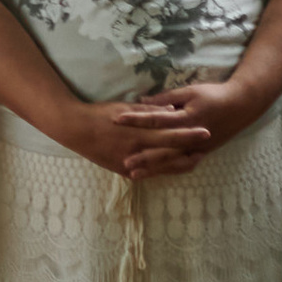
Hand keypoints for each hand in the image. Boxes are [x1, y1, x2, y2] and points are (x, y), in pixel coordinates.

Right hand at [62, 95, 215, 181]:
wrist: (74, 130)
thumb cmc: (100, 114)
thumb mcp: (125, 109)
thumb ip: (150, 112)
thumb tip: (172, 111)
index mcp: (138, 135)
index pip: (171, 136)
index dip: (190, 135)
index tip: (206, 132)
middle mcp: (137, 154)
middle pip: (171, 157)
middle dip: (190, 153)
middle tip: (205, 150)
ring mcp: (131, 166)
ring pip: (162, 168)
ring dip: (179, 164)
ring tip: (193, 158)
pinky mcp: (124, 172)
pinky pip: (149, 172)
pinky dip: (162, 168)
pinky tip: (172, 164)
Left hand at [123, 74, 261, 170]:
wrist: (241, 106)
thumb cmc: (213, 95)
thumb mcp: (189, 92)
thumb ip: (165, 99)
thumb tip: (141, 102)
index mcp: (187, 118)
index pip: (156, 119)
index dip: (136, 119)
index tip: (116, 120)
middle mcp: (192, 137)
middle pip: (163, 149)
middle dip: (143, 157)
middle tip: (124, 162)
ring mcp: (199, 148)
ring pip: (173, 163)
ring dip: (153, 169)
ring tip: (134, 175)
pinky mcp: (203, 153)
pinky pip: (183, 165)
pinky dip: (168, 171)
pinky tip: (154, 175)